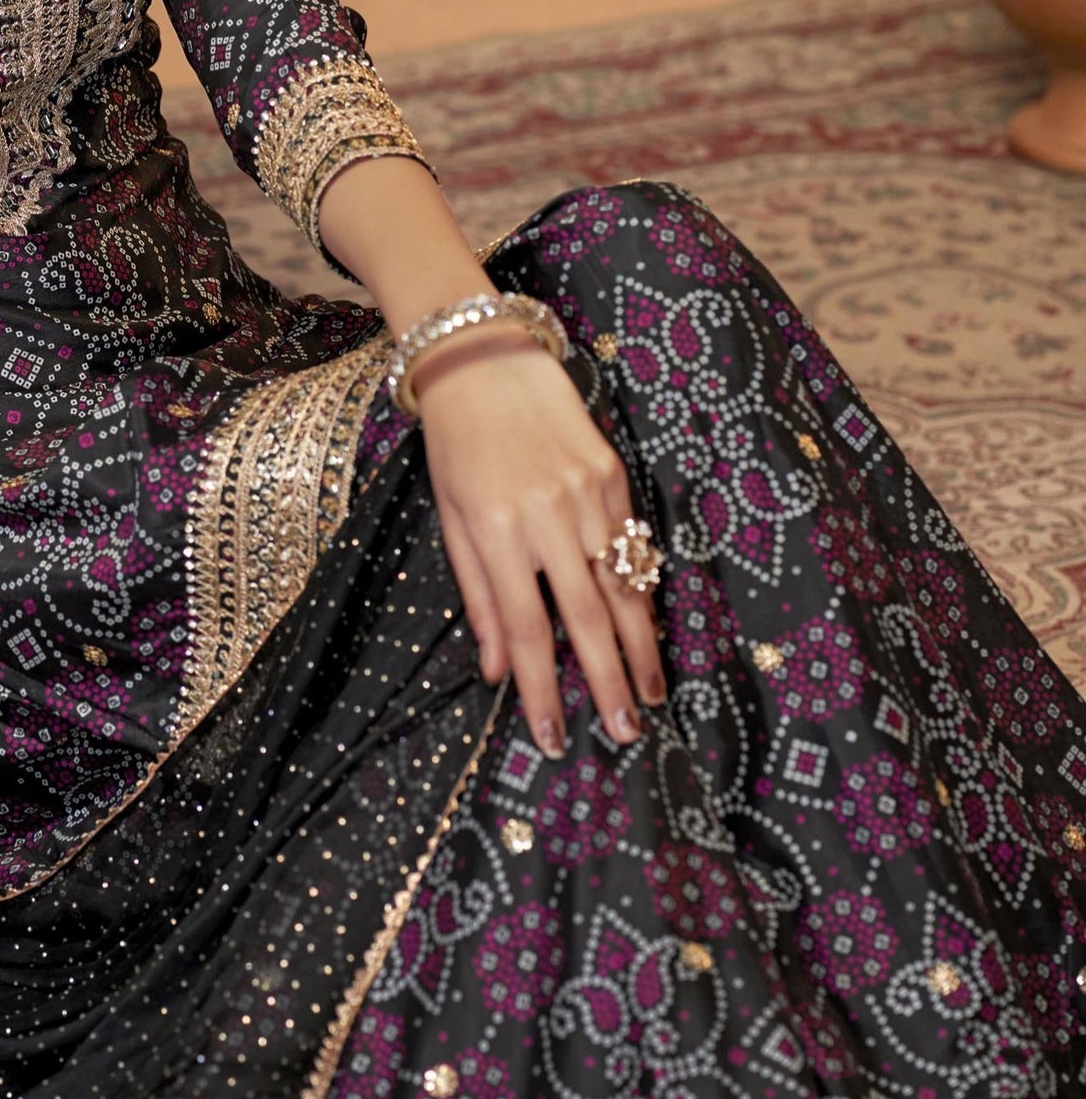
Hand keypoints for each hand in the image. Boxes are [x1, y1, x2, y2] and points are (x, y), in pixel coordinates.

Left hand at [411, 328, 663, 755]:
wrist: (484, 362)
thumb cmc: (456, 447)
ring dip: (640, 646)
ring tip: (649, 693)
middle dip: (608, 681)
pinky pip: (632, 545)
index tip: (556, 736)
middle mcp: (546, 516)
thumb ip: (478, 597)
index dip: (544, 689)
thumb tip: (497, 670)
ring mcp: (587, 493)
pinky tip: (646, 627)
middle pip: (587, 616)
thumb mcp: (450, 521)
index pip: (528, 630)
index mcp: (495, 532)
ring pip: (623, 584)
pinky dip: (642, 590)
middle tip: (626, 733)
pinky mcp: (613, 473)